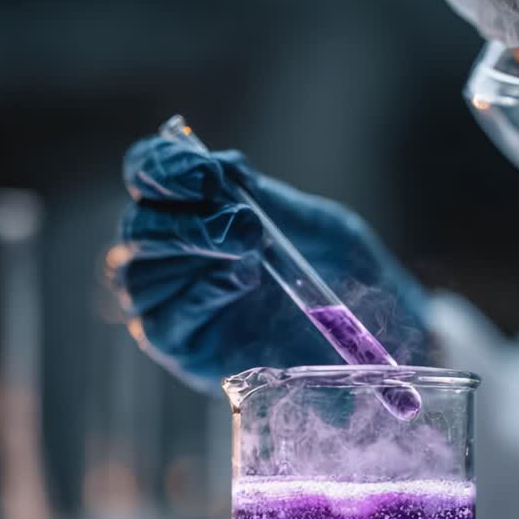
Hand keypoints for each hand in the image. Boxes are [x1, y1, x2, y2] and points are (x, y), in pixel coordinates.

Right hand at [110, 134, 429, 390]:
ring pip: (137, 275)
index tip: (208, 173)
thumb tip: (223, 168)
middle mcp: (170, 257)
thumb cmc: (346, 274)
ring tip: (251, 251)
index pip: (146, 174)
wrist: (381, 334)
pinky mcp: (184, 352)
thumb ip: (268, 198)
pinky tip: (241, 280)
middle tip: (245, 224)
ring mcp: (171, 307)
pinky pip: (161, 324)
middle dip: (187, 220)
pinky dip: (199, 296)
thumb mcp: (316, 225)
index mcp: (193, 211)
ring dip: (192, 252)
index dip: (163, 167)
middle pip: (138, 228)